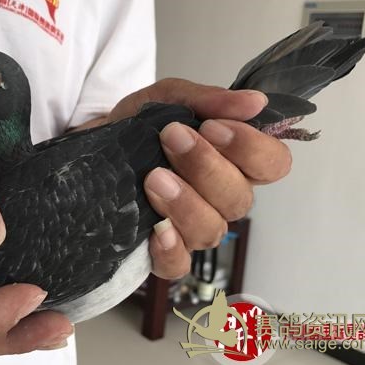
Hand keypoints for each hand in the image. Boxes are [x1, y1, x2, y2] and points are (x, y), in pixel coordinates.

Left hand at [106, 78, 291, 278]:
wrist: (92, 149)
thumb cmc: (138, 126)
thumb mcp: (166, 98)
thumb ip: (209, 99)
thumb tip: (254, 102)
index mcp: (234, 160)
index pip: (273, 164)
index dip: (250, 148)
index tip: (211, 127)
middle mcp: (221, 198)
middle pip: (240, 199)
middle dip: (206, 167)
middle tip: (171, 138)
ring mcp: (193, 227)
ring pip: (211, 231)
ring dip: (186, 203)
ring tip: (153, 178)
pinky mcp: (163, 251)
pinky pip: (178, 265)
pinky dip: (170, 250)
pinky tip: (156, 230)